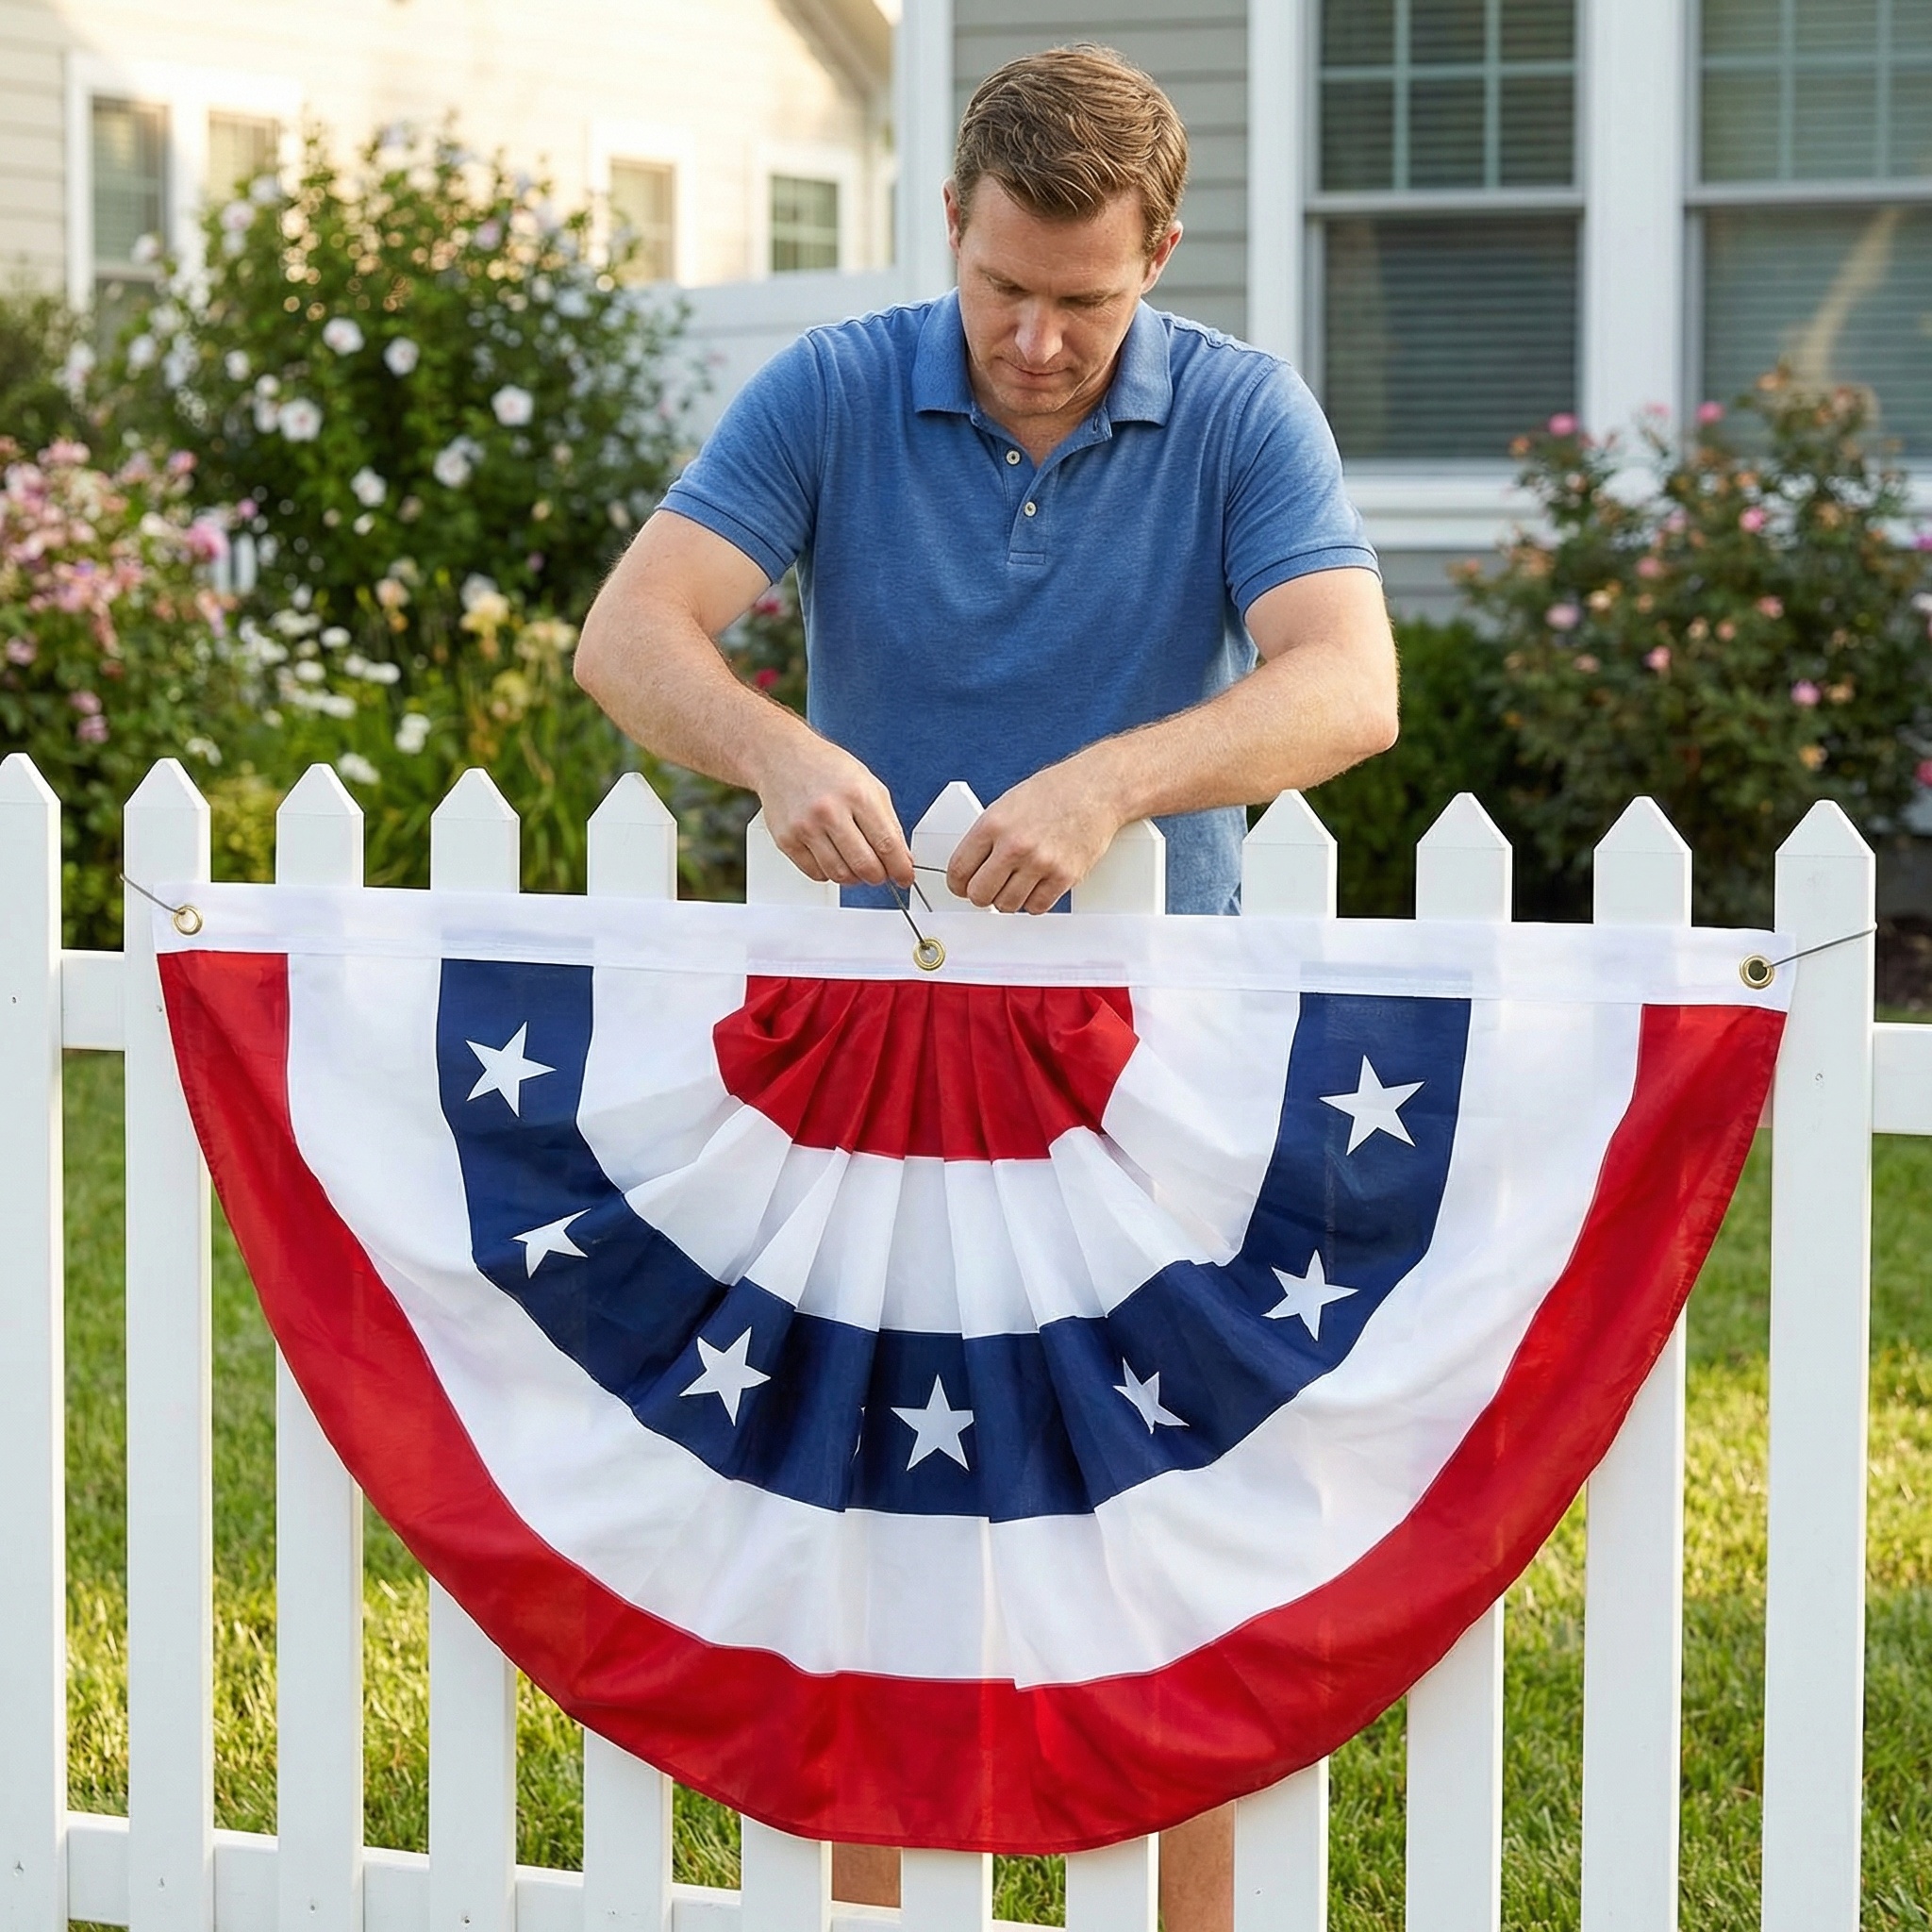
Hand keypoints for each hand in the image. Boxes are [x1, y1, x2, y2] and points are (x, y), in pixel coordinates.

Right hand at [753, 733, 912, 887]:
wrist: (780, 756)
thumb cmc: (826, 768)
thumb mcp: (868, 784)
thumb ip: (888, 822)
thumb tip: (901, 858)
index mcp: (857, 794)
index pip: (887, 844)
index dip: (900, 868)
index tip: (904, 877)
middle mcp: (830, 811)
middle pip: (864, 865)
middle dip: (878, 876)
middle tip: (881, 873)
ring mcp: (806, 827)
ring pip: (840, 875)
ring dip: (855, 878)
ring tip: (857, 865)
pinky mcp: (787, 840)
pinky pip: (816, 874)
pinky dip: (830, 873)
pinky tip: (833, 858)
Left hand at [947, 760, 1125, 912]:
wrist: (1097, 789)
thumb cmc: (1055, 792)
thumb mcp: (1008, 805)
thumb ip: (987, 837)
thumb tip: (971, 867)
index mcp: (993, 824)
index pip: (959, 870)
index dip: (958, 884)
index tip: (962, 886)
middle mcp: (1014, 845)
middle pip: (979, 894)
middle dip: (981, 895)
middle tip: (989, 888)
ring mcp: (1040, 863)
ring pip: (1007, 905)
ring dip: (1008, 899)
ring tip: (1016, 884)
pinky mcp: (1064, 876)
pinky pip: (1037, 907)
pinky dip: (1033, 902)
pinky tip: (1036, 886)